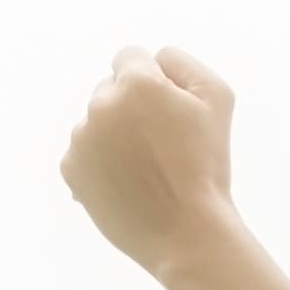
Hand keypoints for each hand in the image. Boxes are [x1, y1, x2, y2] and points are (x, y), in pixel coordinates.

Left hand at [60, 46, 240, 274]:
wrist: (185, 232)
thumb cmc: (207, 166)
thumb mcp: (218, 97)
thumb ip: (183, 64)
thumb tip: (155, 59)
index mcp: (136, 83)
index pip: (131, 57)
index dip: (153, 80)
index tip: (167, 108)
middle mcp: (100, 105)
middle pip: (110, 88)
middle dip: (131, 106)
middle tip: (161, 143)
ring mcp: (81, 138)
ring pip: (96, 121)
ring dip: (115, 134)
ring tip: (146, 168)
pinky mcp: (71, 169)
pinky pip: (84, 151)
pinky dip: (101, 162)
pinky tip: (129, 183)